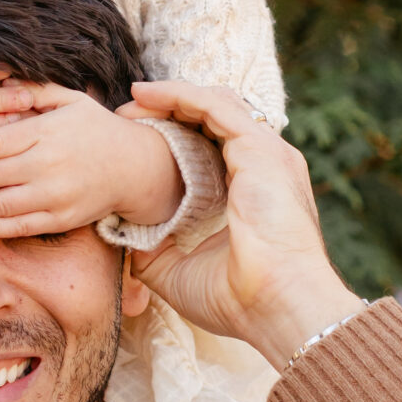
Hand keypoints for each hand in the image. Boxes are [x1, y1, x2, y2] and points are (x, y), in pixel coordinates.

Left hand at [0, 90, 182, 237]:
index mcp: (45, 132)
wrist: (135, 166)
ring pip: (2, 205)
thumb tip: (1, 78)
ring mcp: (56, 194)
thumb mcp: (69, 100)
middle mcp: (49, 164)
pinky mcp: (63, 218)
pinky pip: (24, 226)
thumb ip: (34, 90)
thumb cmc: (94, 128)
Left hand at [121, 81, 361, 369]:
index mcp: (254, 192)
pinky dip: (180, 94)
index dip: (175, 137)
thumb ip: (154, 251)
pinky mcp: (260, 149)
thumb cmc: (239, 300)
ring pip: (215, 104)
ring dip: (171, 97)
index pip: (215, 147)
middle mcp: (265, 166)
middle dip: (169, 111)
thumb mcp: (180, 272)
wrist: (278, 306)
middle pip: (215, 119)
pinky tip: (147, 95)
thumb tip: (122, 237)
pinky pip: (214, 106)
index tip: (134, 142)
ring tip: (132, 102)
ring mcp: (267, 154)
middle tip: (126, 117)